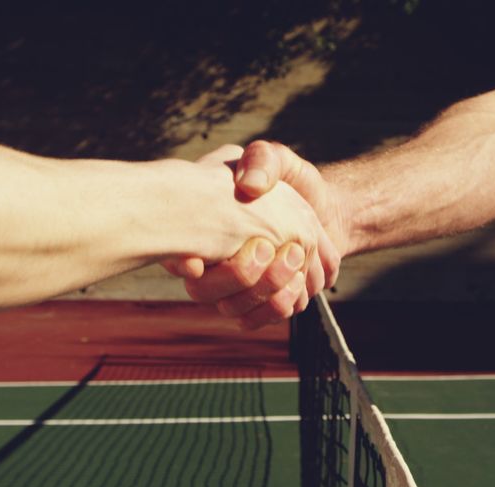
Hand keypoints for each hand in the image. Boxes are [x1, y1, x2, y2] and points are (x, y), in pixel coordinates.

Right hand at [166, 142, 344, 328]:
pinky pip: (256, 319)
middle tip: (266, 246)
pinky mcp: (256, 302)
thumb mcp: (274, 159)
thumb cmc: (290, 182)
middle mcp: (207, 261)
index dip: (177, 260)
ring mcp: (230, 286)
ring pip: (232, 308)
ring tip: (293, 257)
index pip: (174, 251)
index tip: (195, 263)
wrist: (321, 209)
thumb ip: (262, 162)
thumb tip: (249, 186)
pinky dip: (278, 303)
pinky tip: (299, 281)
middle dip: (237, 274)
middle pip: (202, 291)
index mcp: (199, 226)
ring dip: (264, 288)